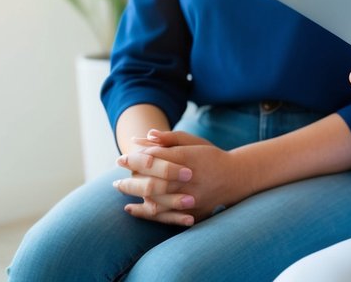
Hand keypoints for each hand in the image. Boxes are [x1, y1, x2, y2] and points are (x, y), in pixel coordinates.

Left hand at [115, 130, 249, 225]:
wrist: (235, 178)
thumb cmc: (211, 157)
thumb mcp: (194, 142)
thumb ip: (170, 139)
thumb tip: (146, 135)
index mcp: (188, 159)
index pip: (154, 158)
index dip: (134, 159)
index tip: (120, 158)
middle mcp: (189, 180)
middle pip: (151, 181)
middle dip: (129, 179)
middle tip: (115, 178)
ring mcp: (190, 199)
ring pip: (155, 200)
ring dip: (134, 194)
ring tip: (120, 188)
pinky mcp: (191, 213)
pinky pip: (163, 215)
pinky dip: (144, 212)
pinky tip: (131, 208)